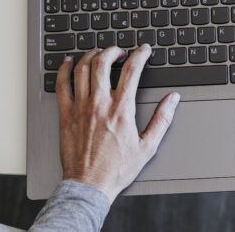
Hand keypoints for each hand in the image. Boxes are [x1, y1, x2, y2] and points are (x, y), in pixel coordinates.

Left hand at [55, 44, 179, 200]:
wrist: (89, 184)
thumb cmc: (117, 169)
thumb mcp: (148, 146)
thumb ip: (162, 119)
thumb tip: (173, 99)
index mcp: (121, 110)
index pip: (132, 71)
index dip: (140, 54)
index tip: (144, 50)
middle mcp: (99, 104)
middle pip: (103, 62)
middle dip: (113, 50)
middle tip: (120, 51)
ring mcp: (80, 108)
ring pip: (82, 69)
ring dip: (92, 55)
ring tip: (99, 53)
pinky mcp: (65, 114)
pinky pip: (62, 84)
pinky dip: (65, 69)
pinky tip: (70, 63)